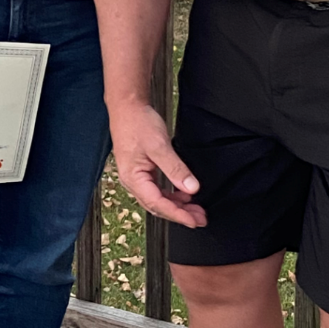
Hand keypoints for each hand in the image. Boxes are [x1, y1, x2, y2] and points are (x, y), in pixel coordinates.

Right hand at [109, 101, 205, 228]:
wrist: (127, 107)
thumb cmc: (138, 123)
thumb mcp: (159, 146)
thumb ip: (176, 169)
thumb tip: (191, 188)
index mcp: (133, 178)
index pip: (158, 204)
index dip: (178, 215)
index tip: (194, 221)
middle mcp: (132, 181)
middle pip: (157, 206)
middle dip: (180, 214)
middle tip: (201, 219)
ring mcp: (136, 176)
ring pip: (158, 199)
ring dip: (177, 206)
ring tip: (196, 209)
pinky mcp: (141, 170)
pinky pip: (157, 189)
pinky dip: (171, 194)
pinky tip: (183, 194)